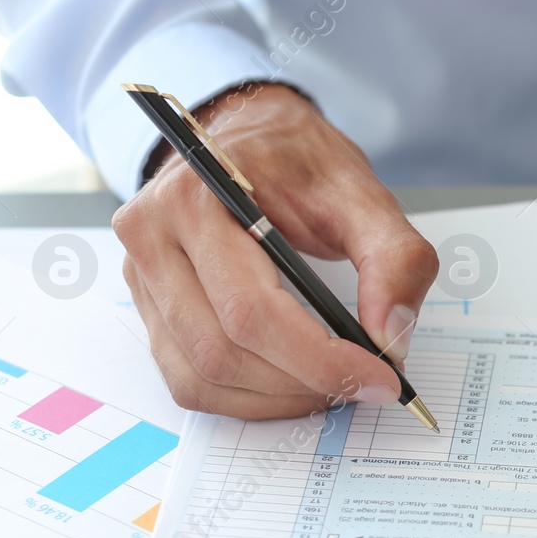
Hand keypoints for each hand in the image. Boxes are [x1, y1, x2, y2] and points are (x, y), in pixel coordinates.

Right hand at [114, 83, 437, 418]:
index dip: (320, 359)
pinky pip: (189, 380)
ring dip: (278, 399)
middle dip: (305, 382)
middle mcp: (152, 238)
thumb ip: (395, 258)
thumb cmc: (299, 164)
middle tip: (365, 384)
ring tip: (333, 383)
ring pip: (203, 377)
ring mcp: (141, 277)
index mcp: (196, 199)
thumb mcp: (362, 193)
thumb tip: (393, 338)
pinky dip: (248, 399)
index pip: (252, 310)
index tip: (380, 379)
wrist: (250, 138)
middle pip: (224, 352)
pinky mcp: (150, 309)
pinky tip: (294, 382)